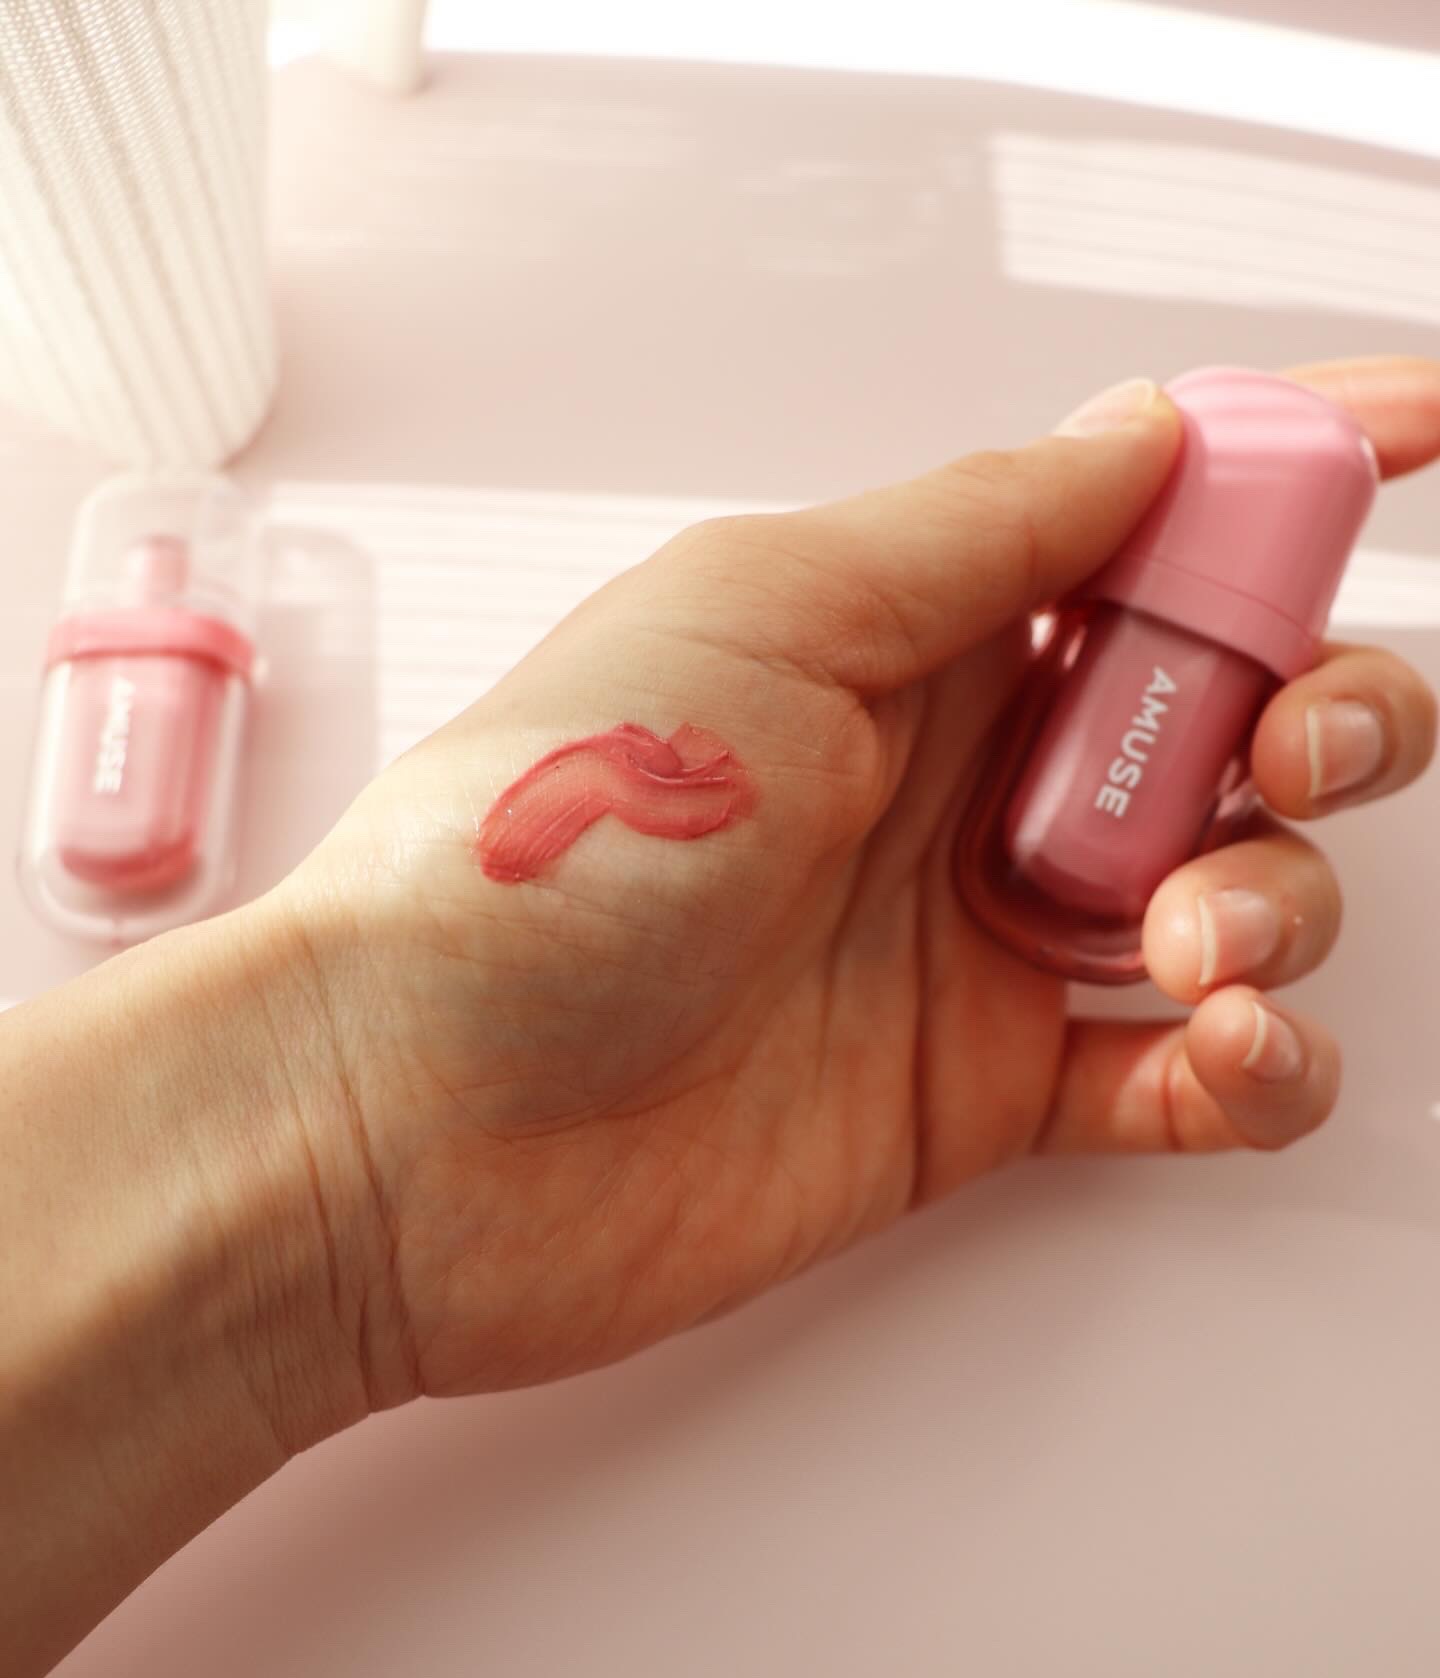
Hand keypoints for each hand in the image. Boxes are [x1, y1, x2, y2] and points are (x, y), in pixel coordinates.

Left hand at [259, 357, 1439, 1409]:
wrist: (419, 1124)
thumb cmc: (541, 857)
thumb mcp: (761, 625)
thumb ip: (976, 533)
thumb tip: (1137, 434)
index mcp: (904, 629)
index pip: (1138, 523)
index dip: (1291, 474)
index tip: (1414, 434)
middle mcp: (958, 774)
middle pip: (1232, 709)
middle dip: (1323, 709)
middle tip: (1283, 745)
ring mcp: (979, 940)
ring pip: (1241, 886)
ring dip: (1279, 900)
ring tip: (1186, 936)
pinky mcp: (985, 1091)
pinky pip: (1188, 1071)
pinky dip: (1248, 1064)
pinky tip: (1215, 1049)